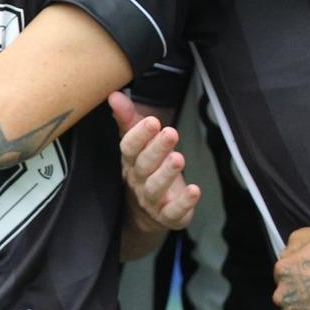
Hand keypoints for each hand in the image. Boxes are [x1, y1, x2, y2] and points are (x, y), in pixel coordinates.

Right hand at [111, 93, 199, 232]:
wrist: (145, 211)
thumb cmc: (145, 167)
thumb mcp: (137, 141)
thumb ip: (127, 118)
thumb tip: (114, 94)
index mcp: (130, 160)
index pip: (129, 148)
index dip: (139, 135)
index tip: (152, 121)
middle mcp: (138, 180)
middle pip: (144, 165)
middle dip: (157, 149)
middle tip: (171, 133)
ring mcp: (151, 200)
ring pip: (155, 187)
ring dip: (167, 173)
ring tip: (179, 158)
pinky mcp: (167, 215)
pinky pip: (173, 212)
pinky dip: (184, 203)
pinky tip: (194, 190)